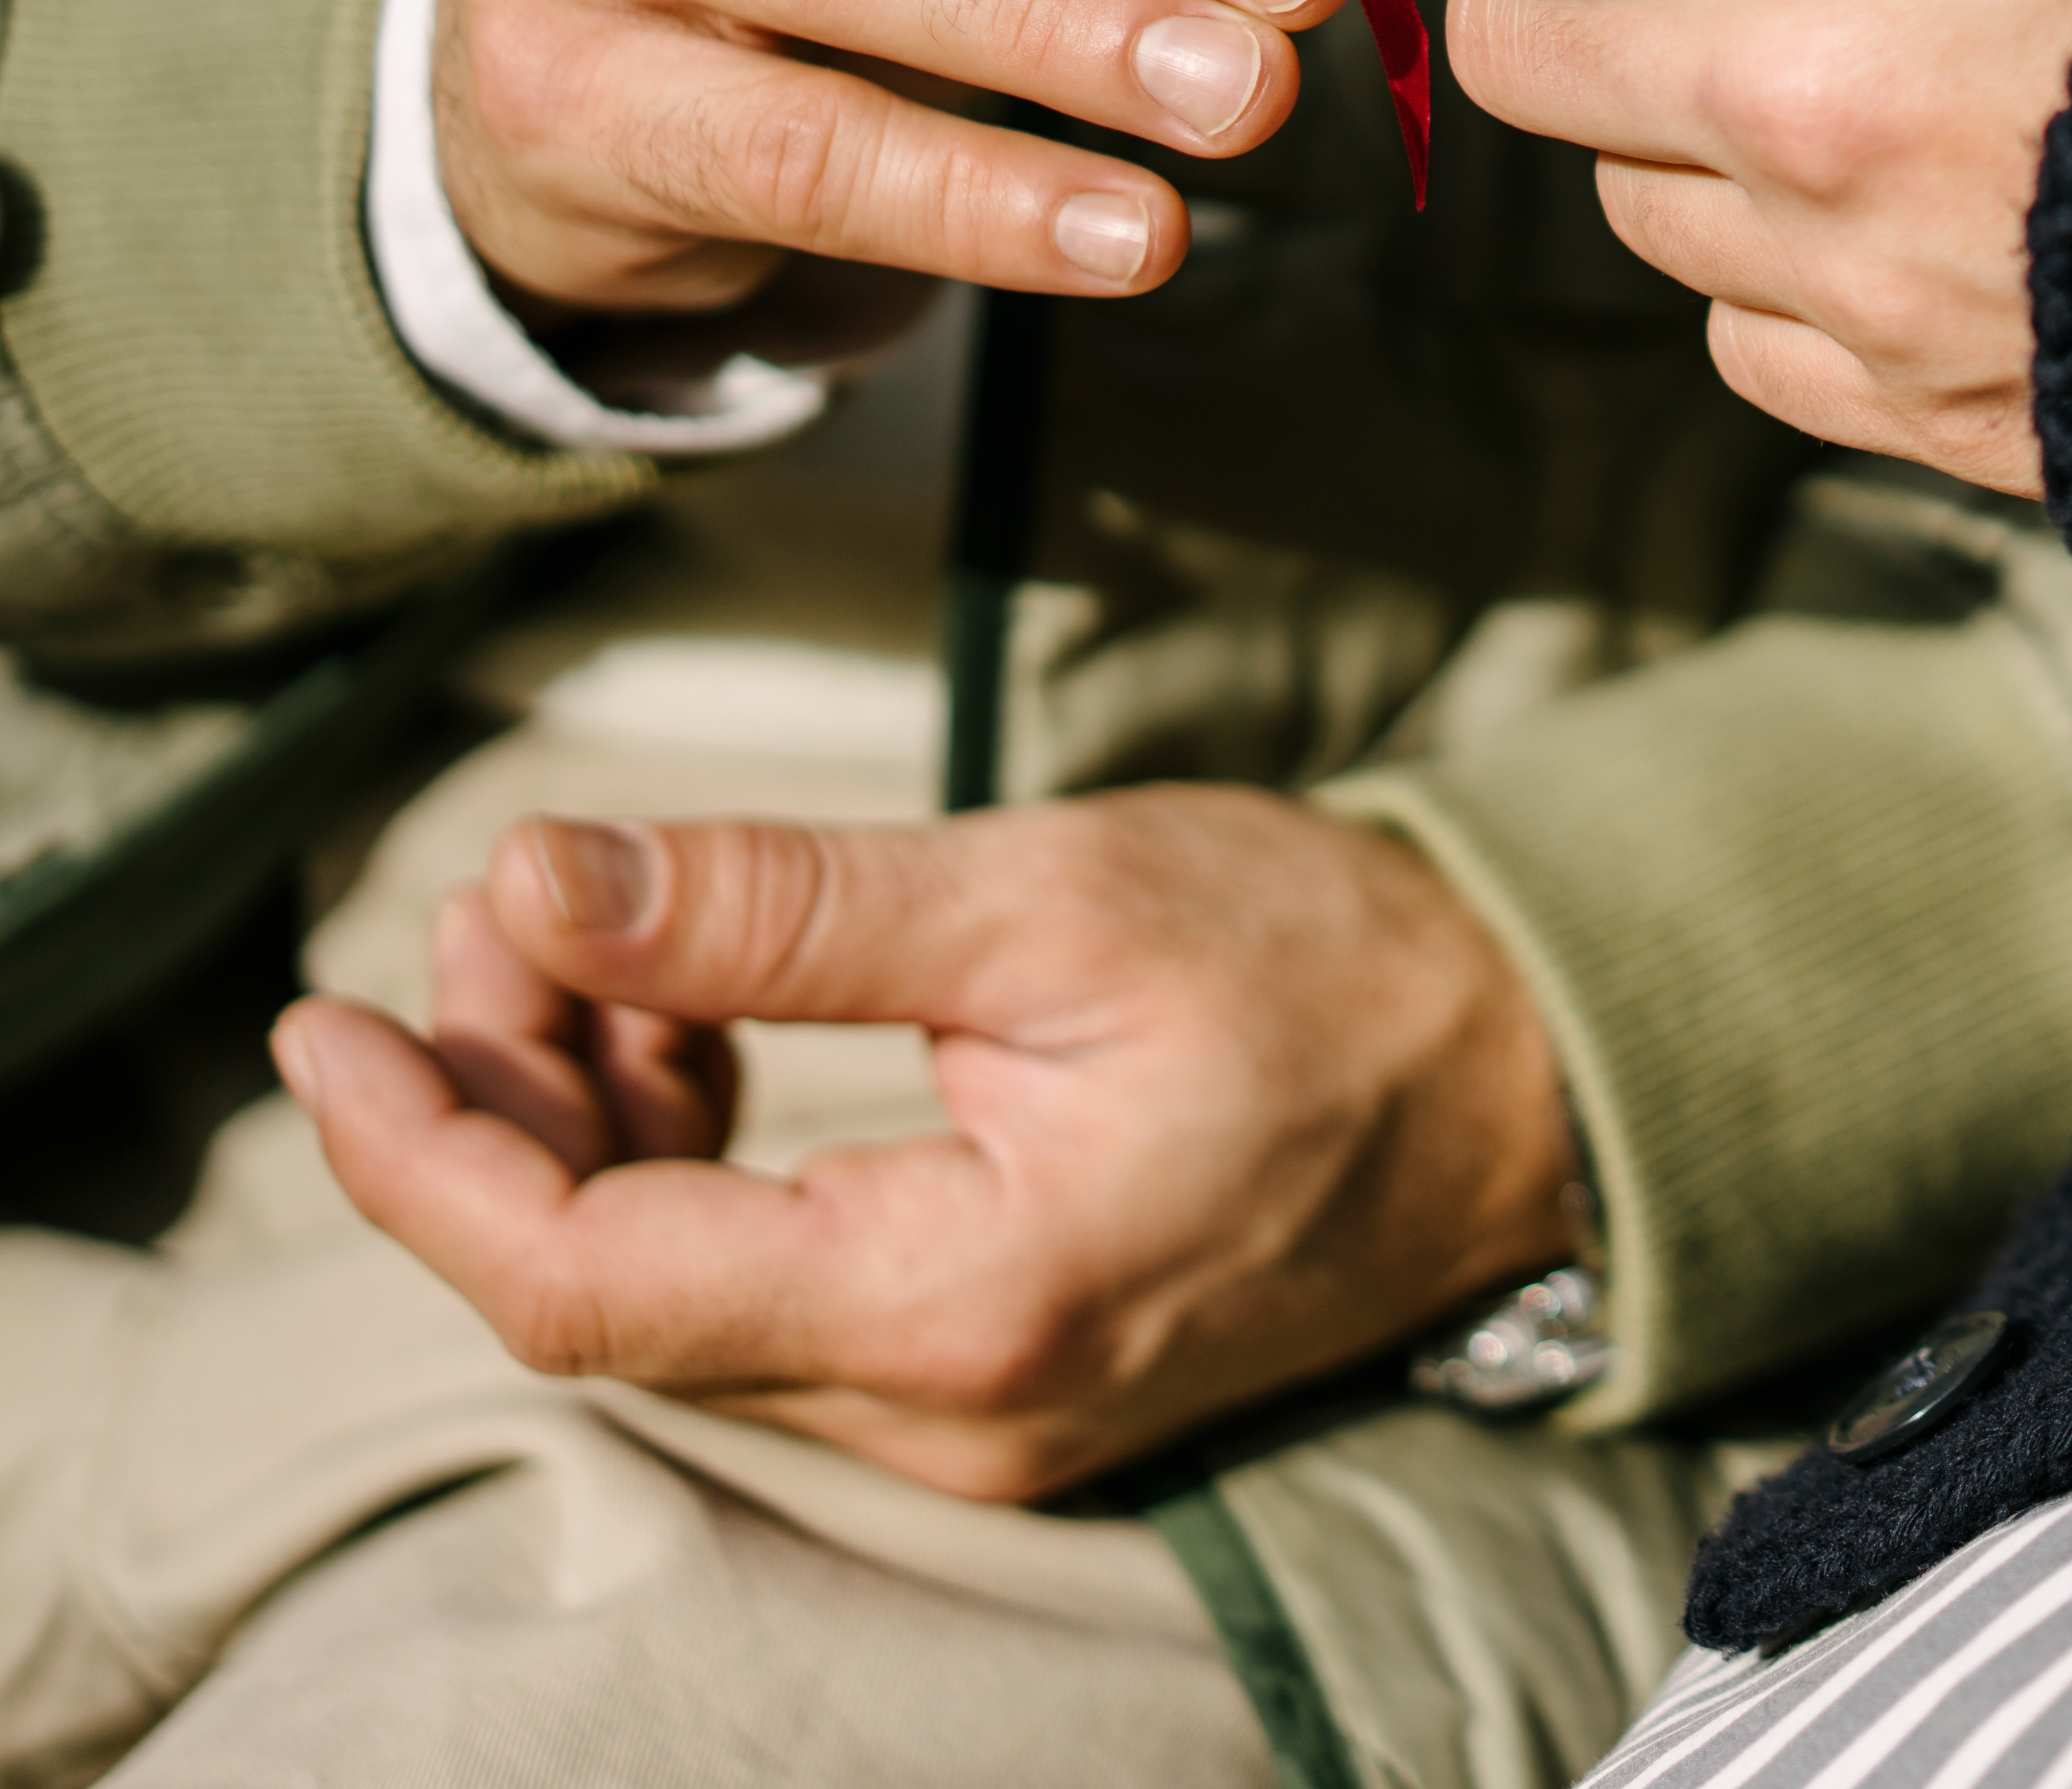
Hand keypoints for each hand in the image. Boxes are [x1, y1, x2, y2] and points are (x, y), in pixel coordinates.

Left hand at [271, 789, 1576, 1503]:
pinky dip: (691, 1162)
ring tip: (594, 936)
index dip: (419, 1158)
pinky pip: (766, 1294)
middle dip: (503, 1100)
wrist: (1527, 1083)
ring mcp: (970, 1417)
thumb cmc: (1329, 967)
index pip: (582, 1282)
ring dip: (590, 1121)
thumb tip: (542, 876)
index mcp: (963, 1301)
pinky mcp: (992, 1379)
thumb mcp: (1052, 896)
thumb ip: (782, 910)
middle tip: (511, 905)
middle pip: (606, 1296)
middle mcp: (947, 1411)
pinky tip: (696, 1030)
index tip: (323, 1024)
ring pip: (675, 1296)